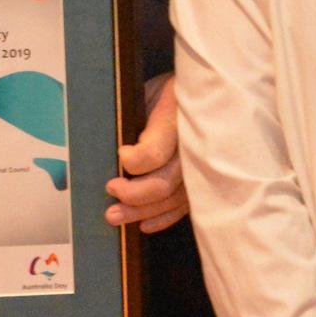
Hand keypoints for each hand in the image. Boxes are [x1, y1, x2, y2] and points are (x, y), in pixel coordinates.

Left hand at [105, 74, 189, 232]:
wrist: (210, 94)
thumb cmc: (169, 91)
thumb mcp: (148, 91)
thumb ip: (132, 116)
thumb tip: (105, 143)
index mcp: (175, 120)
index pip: (153, 153)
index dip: (132, 160)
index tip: (120, 153)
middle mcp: (191, 150)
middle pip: (162, 184)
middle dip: (132, 195)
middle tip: (110, 190)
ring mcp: (200, 170)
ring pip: (171, 200)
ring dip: (140, 212)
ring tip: (114, 216)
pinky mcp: (203, 183)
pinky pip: (184, 208)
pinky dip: (163, 218)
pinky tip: (143, 225)